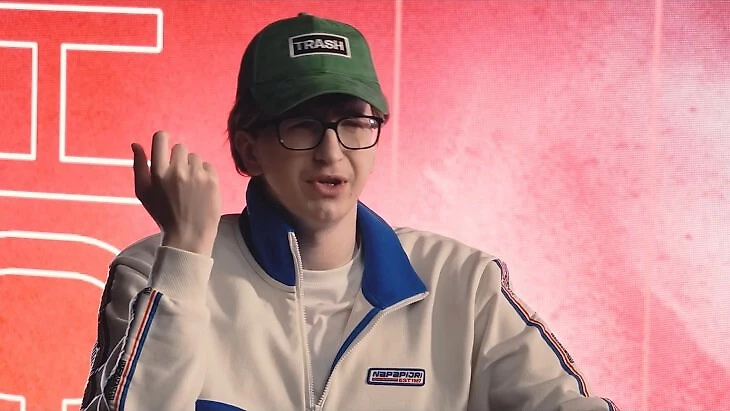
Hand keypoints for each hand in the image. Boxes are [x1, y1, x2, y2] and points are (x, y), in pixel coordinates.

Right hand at [132, 131, 220, 255]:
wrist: (189, 235)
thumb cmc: (163, 214)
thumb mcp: (143, 193)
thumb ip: (139, 166)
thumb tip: (136, 144)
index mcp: (158, 173)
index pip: (161, 138)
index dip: (163, 140)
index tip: (165, 148)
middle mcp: (178, 171)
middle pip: (180, 148)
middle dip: (178, 159)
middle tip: (178, 178)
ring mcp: (197, 175)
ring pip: (195, 157)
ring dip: (192, 167)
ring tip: (190, 186)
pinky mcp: (212, 180)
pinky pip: (208, 165)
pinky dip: (205, 174)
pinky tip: (200, 189)